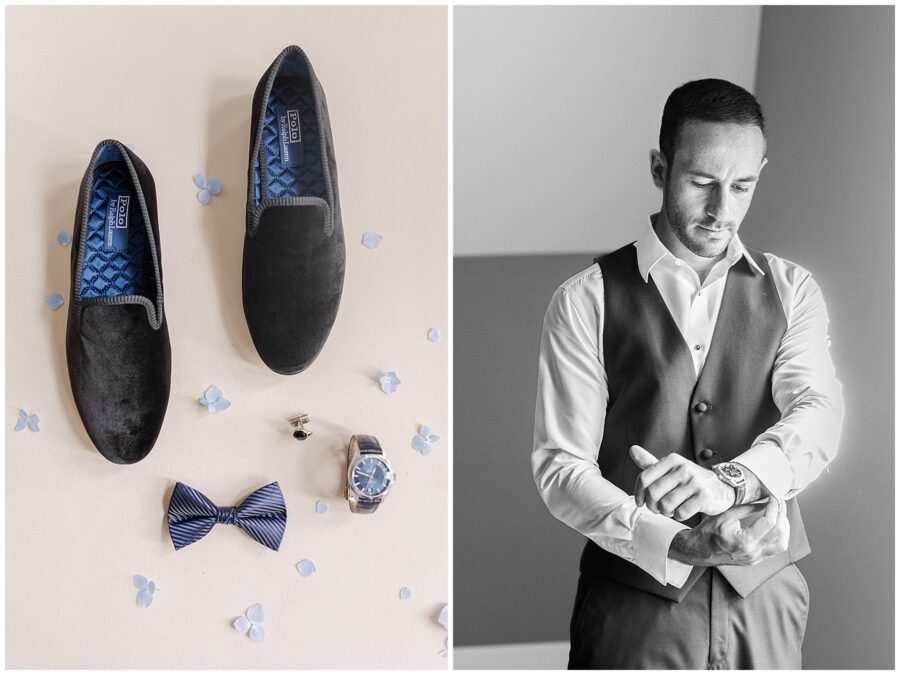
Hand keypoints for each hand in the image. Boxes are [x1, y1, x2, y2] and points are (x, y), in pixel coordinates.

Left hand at [630, 445, 734, 519]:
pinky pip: (681, 513)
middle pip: (653, 493)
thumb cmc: (690, 479)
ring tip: (670, 510)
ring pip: (666, 504)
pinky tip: (682, 512)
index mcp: (672, 460)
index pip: (644, 477)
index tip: (640, 502)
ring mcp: (694, 482)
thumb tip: (632, 450)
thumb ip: (650, 462)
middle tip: (656, 509)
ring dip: (665, 512)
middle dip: (651, 505)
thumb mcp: (671, 468)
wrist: (722, 487)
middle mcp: (683, 468)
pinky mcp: (704, 496)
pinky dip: (678, 516)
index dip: (638, 493)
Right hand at [668, 497, 789, 566]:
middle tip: (780, 501)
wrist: (697, 551)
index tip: (774, 496)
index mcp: (743, 541)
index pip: (768, 522)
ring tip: (780, 514)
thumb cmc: (707, 532)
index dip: (774, 506)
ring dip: (784, 528)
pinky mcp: (755, 560)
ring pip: (782, 545)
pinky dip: (779, 536)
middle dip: (782, 514)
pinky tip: (774, 526)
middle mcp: (752, 553)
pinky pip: (775, 549)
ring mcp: (755, 558)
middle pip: (779, 533)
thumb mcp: (724, 515)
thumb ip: (746, 508)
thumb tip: (765, 500)